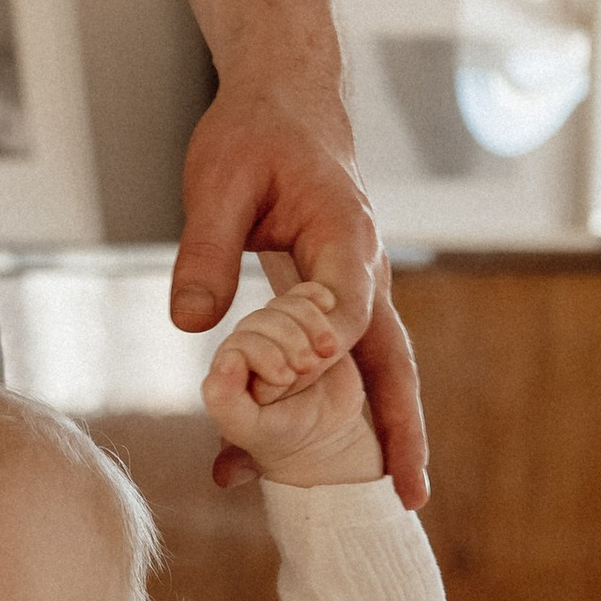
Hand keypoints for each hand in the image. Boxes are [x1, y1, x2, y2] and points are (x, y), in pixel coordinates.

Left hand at [170, 71, 428, 509]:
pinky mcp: (336, 304)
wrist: (284, 104)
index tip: (294, 382)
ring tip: (390, 496)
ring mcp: (357, 293)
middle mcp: (365, 273)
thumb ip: (205, 251)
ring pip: (378, 371)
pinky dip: (329, 413)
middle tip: (409, 494)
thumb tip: (191, 326)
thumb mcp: (216, 182)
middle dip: (402, 428)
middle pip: (392, 361)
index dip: (323, 355)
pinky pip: (340, 366)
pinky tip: (278, 459)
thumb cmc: (253, 134)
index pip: (349, 312)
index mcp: (344, 238)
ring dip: (382, 433)